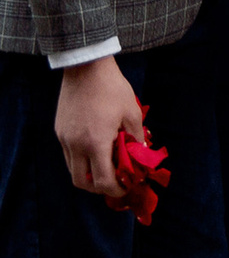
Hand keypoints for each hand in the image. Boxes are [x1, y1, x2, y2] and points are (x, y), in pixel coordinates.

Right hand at [53, 58, 143, 201]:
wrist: (86, 68)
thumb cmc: (112, 88)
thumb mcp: (132, 112)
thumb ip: (136, 137)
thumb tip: (141, 154)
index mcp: (96, 143)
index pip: (103, 180)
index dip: (116, 189)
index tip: (127, 186)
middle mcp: (76, 145)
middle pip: (82, 182)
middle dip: (99, 187)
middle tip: (115, 181)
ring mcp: (64, 139)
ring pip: (72, 170)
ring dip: (88, 174)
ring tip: (106, 167)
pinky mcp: (59, 131)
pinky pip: (68, 155)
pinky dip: (80, 160)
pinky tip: (95, 150)